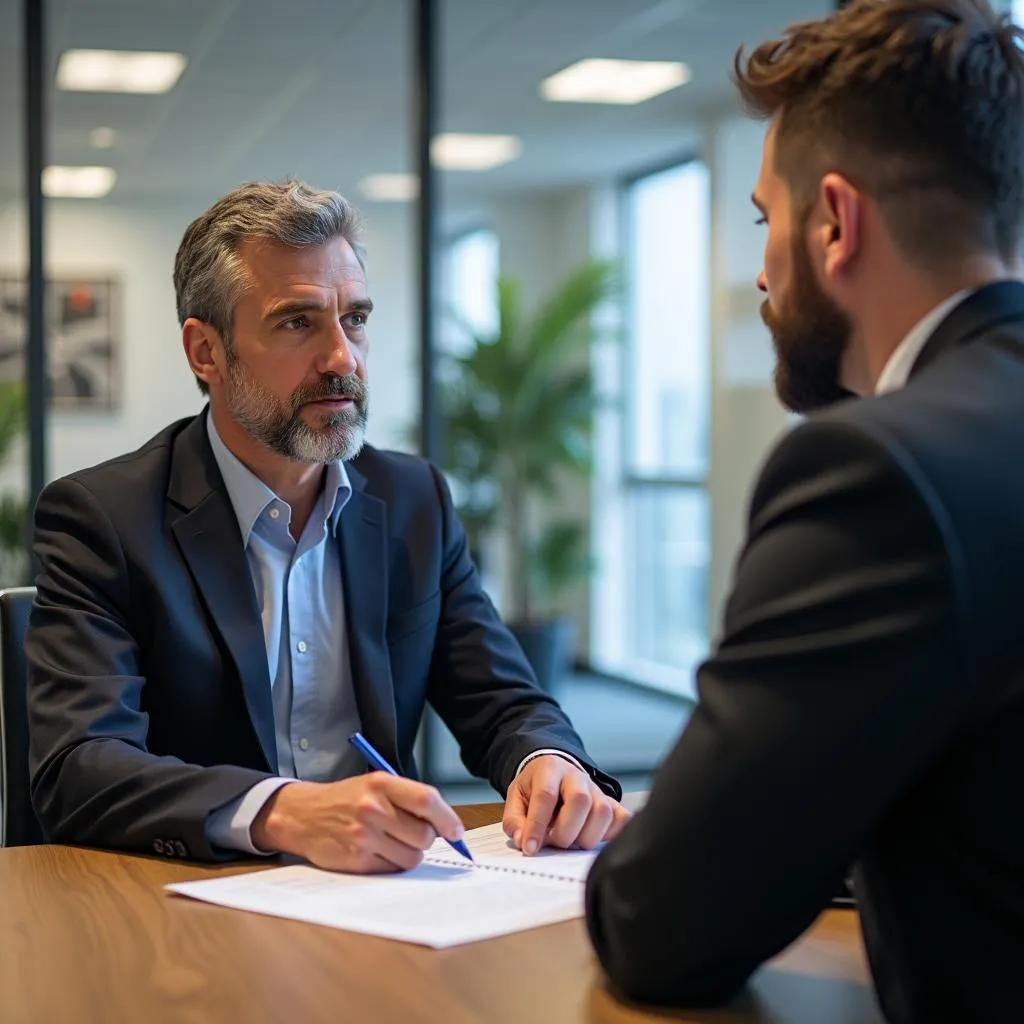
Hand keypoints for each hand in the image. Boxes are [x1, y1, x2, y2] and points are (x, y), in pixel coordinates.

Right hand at [251, 773, 465, 873]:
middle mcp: (372, 808)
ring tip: (393, 841)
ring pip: (412, 856)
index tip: (456, 831)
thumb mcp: (375, 785)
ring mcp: (363, 836)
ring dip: (410, 853)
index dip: (447, 818)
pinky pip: (392, 869)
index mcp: (381, 784)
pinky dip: (392, 863)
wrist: (303, 815)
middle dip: (427, 838)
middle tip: (415, 834)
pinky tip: (378, 851)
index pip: (426, 800)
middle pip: (424, 835)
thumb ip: (407, 798)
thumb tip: (446, 825)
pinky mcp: (356, 860)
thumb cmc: (347, 799)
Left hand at [502, 755, 630, 855]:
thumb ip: (514, 820)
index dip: (537, 825)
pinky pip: (622, 819)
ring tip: (572, 841)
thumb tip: (522, 840)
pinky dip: (610, 835)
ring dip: (586, 836)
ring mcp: (597, 789)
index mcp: (550, 769)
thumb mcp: (516, 797)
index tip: (530, 848)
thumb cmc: (536, 786)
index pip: (546, 795)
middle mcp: (577, 776)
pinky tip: (592, 837)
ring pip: (603, 812)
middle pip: (580, 800)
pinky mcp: (612, 802)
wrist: (556, 770)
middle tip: (554, 841)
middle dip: (565, 831)